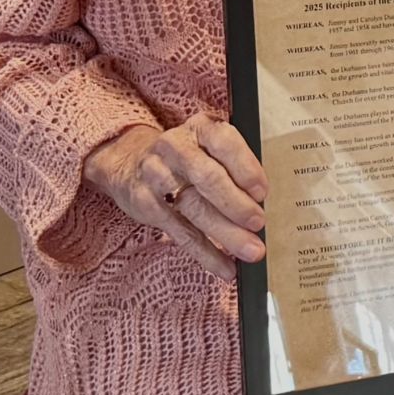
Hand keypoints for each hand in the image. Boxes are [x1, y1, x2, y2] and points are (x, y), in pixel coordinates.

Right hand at [85, 115, 267, 280]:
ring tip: (250, 252)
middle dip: (236, 205)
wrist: (131, 161)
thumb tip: (261, 202)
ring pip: (194, 208)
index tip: (262, 193)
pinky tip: (225, 266)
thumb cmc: (186, 156)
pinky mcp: (146, 204)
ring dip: (226, 234)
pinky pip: (180, 232)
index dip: (245, 168)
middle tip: (258, 224)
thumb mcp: (207, 145)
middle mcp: (176, 148)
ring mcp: (157, 176)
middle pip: (208, 178)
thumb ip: (232, 165)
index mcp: (200, 128)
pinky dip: (205, 253)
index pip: (224, 143)